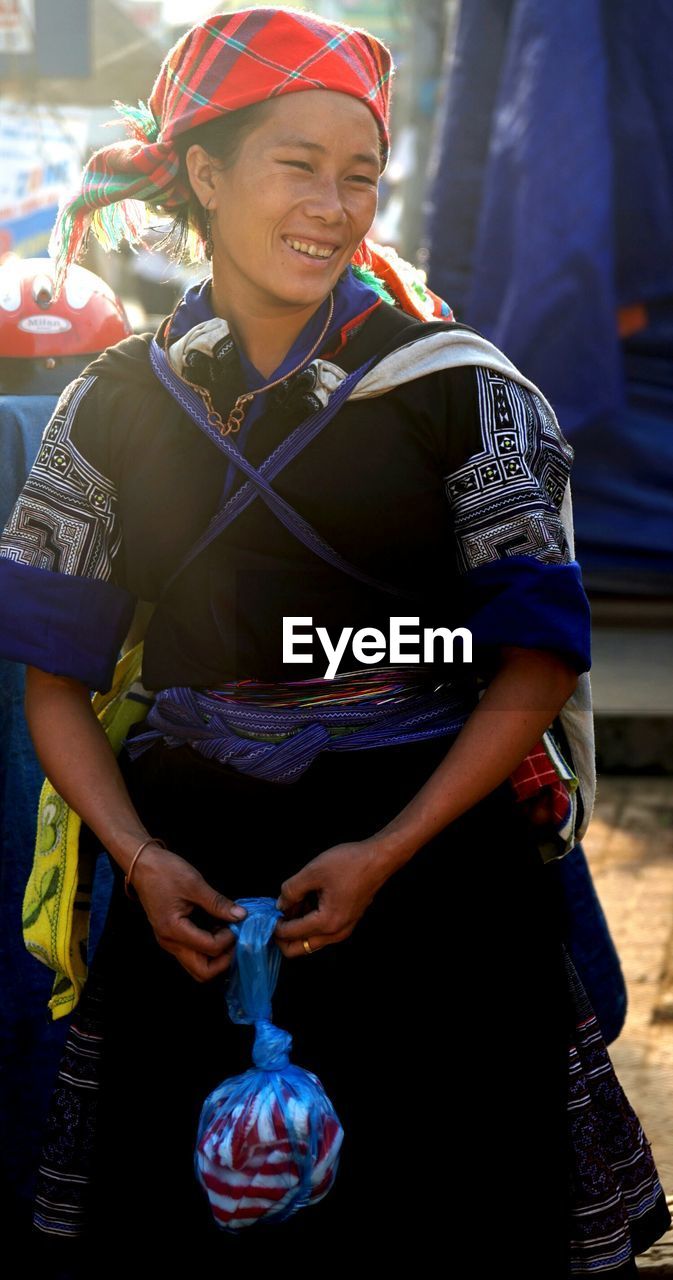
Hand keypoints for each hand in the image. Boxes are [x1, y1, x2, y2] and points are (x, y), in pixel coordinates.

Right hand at [132, 845, 246, 982]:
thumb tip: (240, 915)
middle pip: (202, 972)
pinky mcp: (171, 936)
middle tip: (234, 939)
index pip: (209, 949)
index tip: (235, 922)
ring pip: (197, 966)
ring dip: (215, 956)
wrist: (142, 865)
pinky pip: (192, 953)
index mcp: (174, 930)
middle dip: (223, 960)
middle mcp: (169, 942)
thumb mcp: (195, 884)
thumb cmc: (165, 871)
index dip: (228, 939)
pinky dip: (207, 948)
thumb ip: (218, 903)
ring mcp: (169, 941)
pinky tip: (216, 929)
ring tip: (225, 933)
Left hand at [274, 839, 391, 957]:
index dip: (273, 925)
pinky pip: (321, 932)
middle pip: (298, 949)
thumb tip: (280, 905)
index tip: (264, 914)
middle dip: (282, 936)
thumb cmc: (349, 863)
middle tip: (273, 917)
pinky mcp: (347, 922)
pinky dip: (309, 923)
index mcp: (326, 922)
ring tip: (290, 905)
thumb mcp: (313, 872)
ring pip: (310, 941)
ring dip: (296, 929)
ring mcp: (343, 929)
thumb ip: (291, 890)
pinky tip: (304, 903)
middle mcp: (336, 933)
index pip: (290, 934)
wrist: (379, 859)